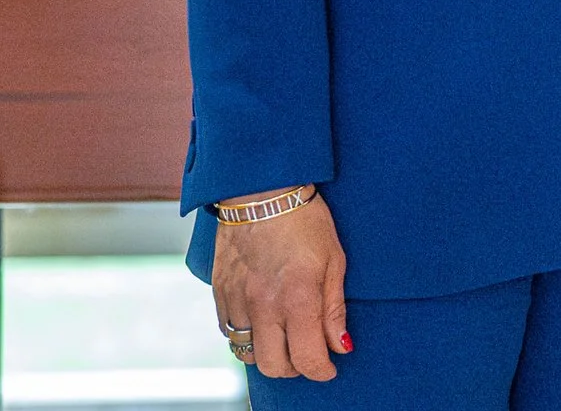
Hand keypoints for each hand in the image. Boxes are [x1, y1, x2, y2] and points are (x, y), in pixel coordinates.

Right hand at [211, 189, 348, 379]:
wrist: (261, 189)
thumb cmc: (304, 220)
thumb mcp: (334, 260)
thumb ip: (334, 308)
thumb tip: (340, 346)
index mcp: (297, 297)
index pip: (308, 359)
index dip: (322, 370)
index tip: (330, 366)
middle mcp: (263, 305)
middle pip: (275, 366)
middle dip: (296, 368)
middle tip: (308, 352)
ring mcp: (237, 300)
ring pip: (248, 354)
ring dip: (269, 354)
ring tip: (285, 337)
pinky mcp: (220, 293)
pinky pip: (228, 332)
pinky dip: (246, 336)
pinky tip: (262, 321)